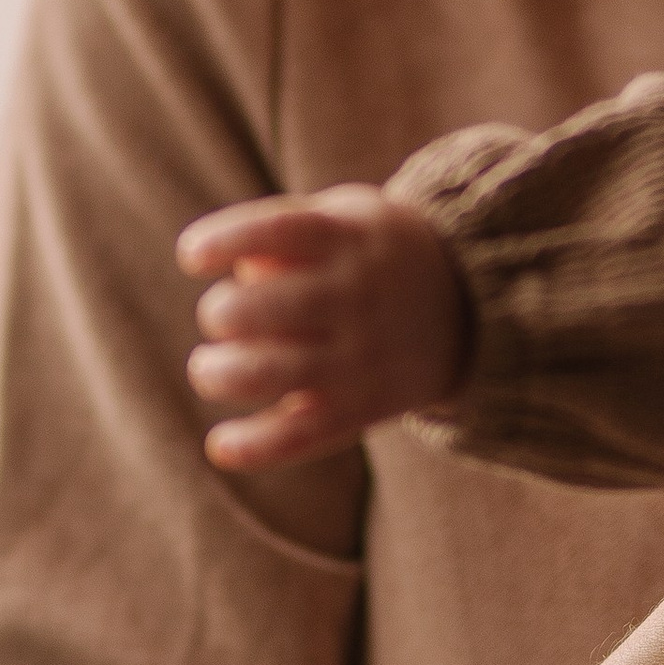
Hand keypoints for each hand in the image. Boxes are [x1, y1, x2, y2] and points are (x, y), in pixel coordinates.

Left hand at [178, 186, 469, 468]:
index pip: (278, 231)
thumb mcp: (349, 217)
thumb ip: (286, 228)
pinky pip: (302, 436)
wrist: (473, 308)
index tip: (190, 256)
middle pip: (264, 308)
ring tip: (211, 368)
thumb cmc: (378, 254)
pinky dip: (255, 447)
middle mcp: (355, 297)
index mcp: (349, 238)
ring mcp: (359, 357)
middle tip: (222, 317)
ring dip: (219, 373)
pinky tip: (220, 445)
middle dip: (221, 313)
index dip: (226, 241)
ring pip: (270, 372)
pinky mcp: (363, 408)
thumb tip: (228, 267)